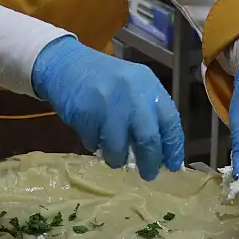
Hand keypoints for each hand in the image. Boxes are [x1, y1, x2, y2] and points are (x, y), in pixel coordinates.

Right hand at [31, 36, 183, 179]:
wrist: (65, 64)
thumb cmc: (105, 79)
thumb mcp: (134, 87)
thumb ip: (148, 113)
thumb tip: (161, 152)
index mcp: (149, 85)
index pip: (170, 121)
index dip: (173, 147)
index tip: (173, 166)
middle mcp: (132, 93)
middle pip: (149, 138)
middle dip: (150, 162)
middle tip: (148, 175)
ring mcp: (108, 103)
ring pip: (119, 148)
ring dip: (117, 159)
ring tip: (114, 156)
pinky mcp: (85, 113)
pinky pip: (94, 143)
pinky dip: (95, 145)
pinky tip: (93, 135)